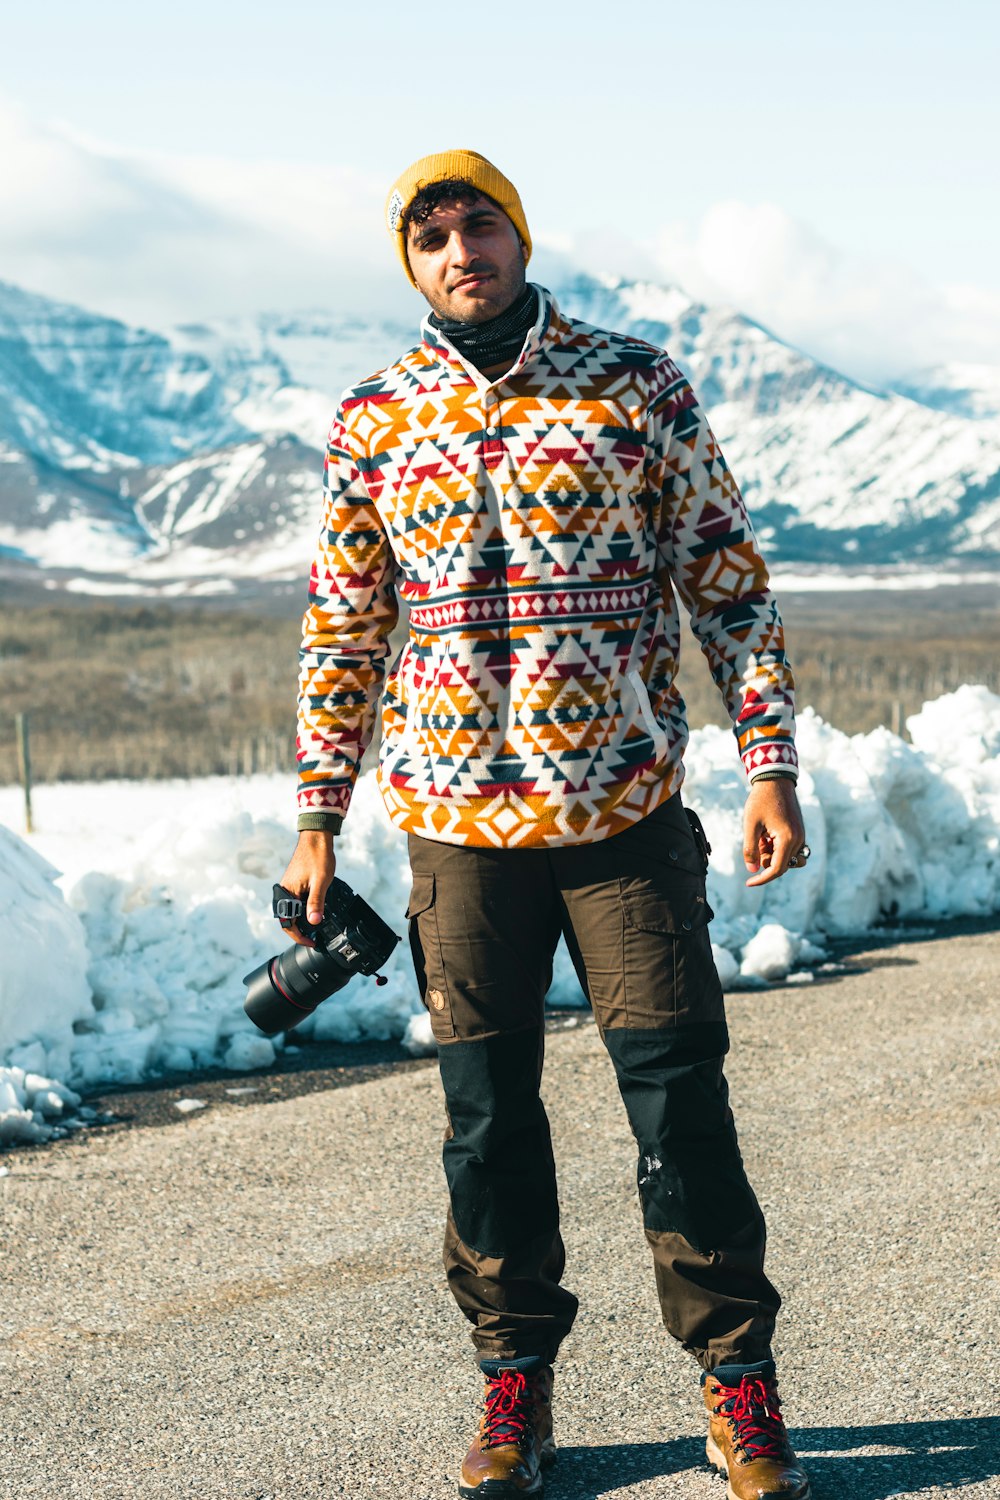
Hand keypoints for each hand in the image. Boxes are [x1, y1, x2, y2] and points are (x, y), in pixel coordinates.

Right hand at [278, 830, 336, 945]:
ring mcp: (288, 887)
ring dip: (300, 921)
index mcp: (287, 892)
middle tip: (313, 939)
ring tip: (314, 929)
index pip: (287, 923)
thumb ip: (316, 902)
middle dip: (298, 931)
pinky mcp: (294, 884)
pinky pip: (295, 902)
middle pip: (287, 919)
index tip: (311, 942)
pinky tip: (313, 912)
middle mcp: (284, 891)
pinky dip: (302, 911)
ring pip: (291, 911)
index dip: (298, 936)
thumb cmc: (318, 856)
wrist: (317, 838)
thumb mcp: (320, 882)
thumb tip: (314, 922)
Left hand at [743, 779, 806, 886]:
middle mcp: (799, 839)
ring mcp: (801, 835)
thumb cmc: (760, 801)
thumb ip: (750, 849)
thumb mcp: (750, 825)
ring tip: (762, 838)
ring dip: (773, 855)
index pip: (777, 869)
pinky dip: (777, 847)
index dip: (762, 879)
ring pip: (787, 859)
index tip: (748, 883)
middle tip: (756, 841)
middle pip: (782, 865)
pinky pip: (790, 849)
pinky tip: (766, 834)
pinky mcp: (799, 831)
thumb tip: (752, 870)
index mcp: (788, 839)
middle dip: (766, 859)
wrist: (775, 780)